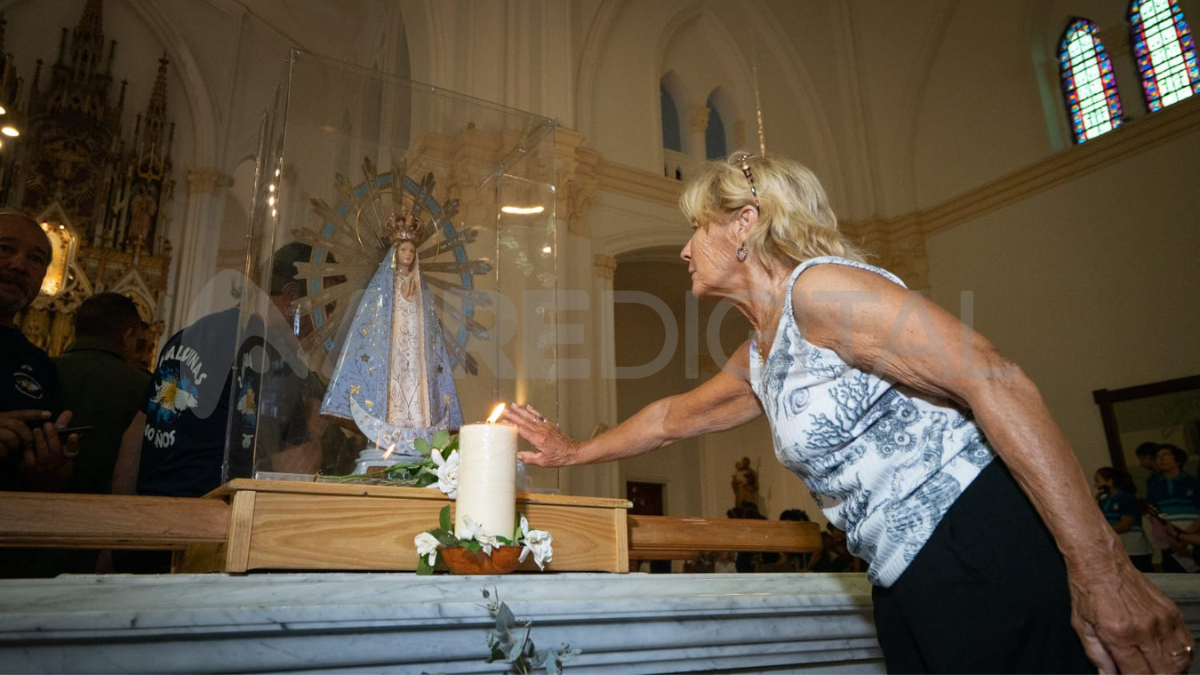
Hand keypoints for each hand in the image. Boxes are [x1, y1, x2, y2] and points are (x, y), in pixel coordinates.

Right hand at [0, 409, 49, 455]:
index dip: (35, 413)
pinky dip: (4, 452)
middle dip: (27, 436)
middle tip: (28, 444)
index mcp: (3, 416)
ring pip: (11, 437)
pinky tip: (1, 452)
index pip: (21, 413)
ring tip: (11, 448)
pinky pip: (1, 448)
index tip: (49, 414)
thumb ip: (16, 426)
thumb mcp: (4, 427)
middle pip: (18, 426)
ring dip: (14, 445)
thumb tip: (36, 429)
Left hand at [23, 410, 78, 474]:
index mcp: (66, 454)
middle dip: (52, 437)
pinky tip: (26, 441)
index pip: (72, 449)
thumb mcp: (59, 440)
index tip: (73, 434)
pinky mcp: (31, 469)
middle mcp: (57, 462)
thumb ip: (62, 426)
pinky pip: (30, 459)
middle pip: (56, 450)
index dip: (73, 442)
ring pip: (43, 454)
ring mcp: (44, 467)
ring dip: (40, 441)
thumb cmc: (51, 451)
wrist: (41, 474)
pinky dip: (28, 450)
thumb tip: (68, 412)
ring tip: (36, 430)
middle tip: (48, 425)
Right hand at [501, 403, 579, 467]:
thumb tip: (517, 455)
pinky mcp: (550, 425)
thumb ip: (529, 458)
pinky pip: (540, 416)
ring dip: (522, 410)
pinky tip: (528, 407)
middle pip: (525, 421)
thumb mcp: (542, 461)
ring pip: (532, 416)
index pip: (522, 430)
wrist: (573, 451)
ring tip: (514, 405)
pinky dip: (533, 411)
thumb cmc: (559, 457)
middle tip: (504, 410)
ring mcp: (546, 426)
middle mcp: (541, 430)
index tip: (504, 422)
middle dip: (514, 415)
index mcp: (538, 439)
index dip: (512, 425)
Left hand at [1069, 556, 1192, 673]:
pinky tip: (1169, 657)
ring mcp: (1162, 621)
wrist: (1101, 562)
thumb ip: (1097, 655)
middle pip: (1165, 672)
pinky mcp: (1171, 612)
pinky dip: (1182, 655)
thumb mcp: (1082, 626)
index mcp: (1120, 635)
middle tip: (1146, 673)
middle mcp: (1145, 629)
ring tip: (1158, 669)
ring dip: (1171, 671)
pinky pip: (1187, 643)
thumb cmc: (1088, 591)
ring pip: (1180, 661)